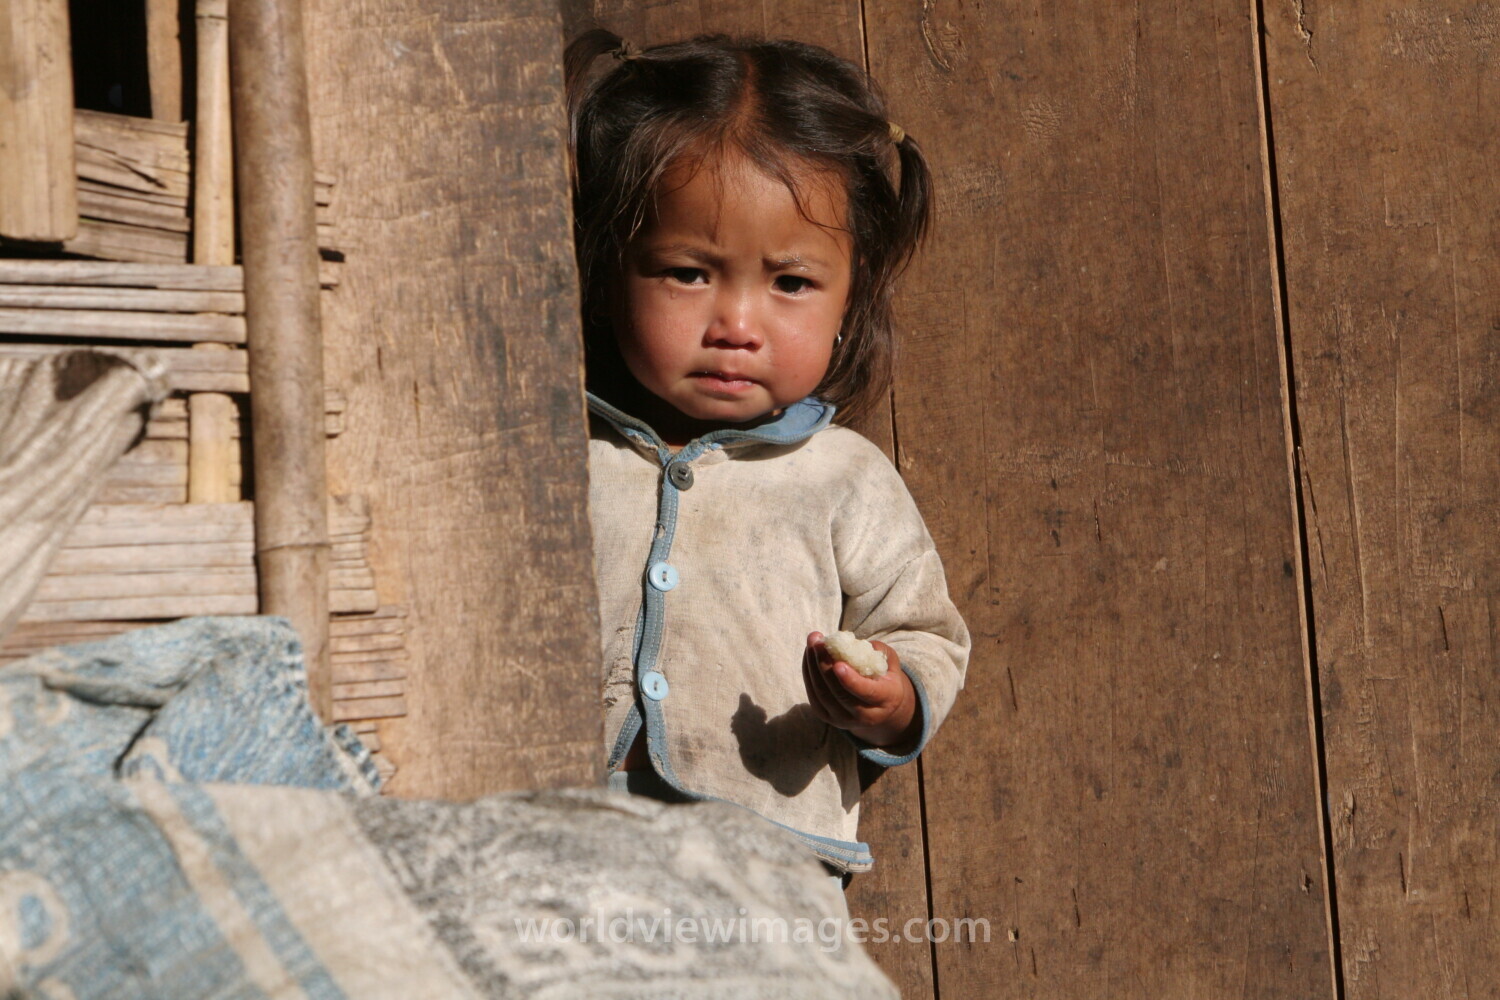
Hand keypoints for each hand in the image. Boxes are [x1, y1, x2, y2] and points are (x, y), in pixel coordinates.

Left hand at [803, 631, 919, 750]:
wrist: (881, 708)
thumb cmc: (886, 678)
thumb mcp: (890, 663)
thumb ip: (878, 651)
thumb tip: (852, 642)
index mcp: (886, 699)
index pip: (866, 692)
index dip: (851, 680)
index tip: (838, 664)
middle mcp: (866, 715)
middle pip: (839, 693)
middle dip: (825, 665)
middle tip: (819, 642)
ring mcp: (844, 720)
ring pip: (822, 694)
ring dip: (813, 666)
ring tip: (812, 642)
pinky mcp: (827, 717)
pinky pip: (813, 694)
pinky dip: (809, 672)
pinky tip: (809, 655)